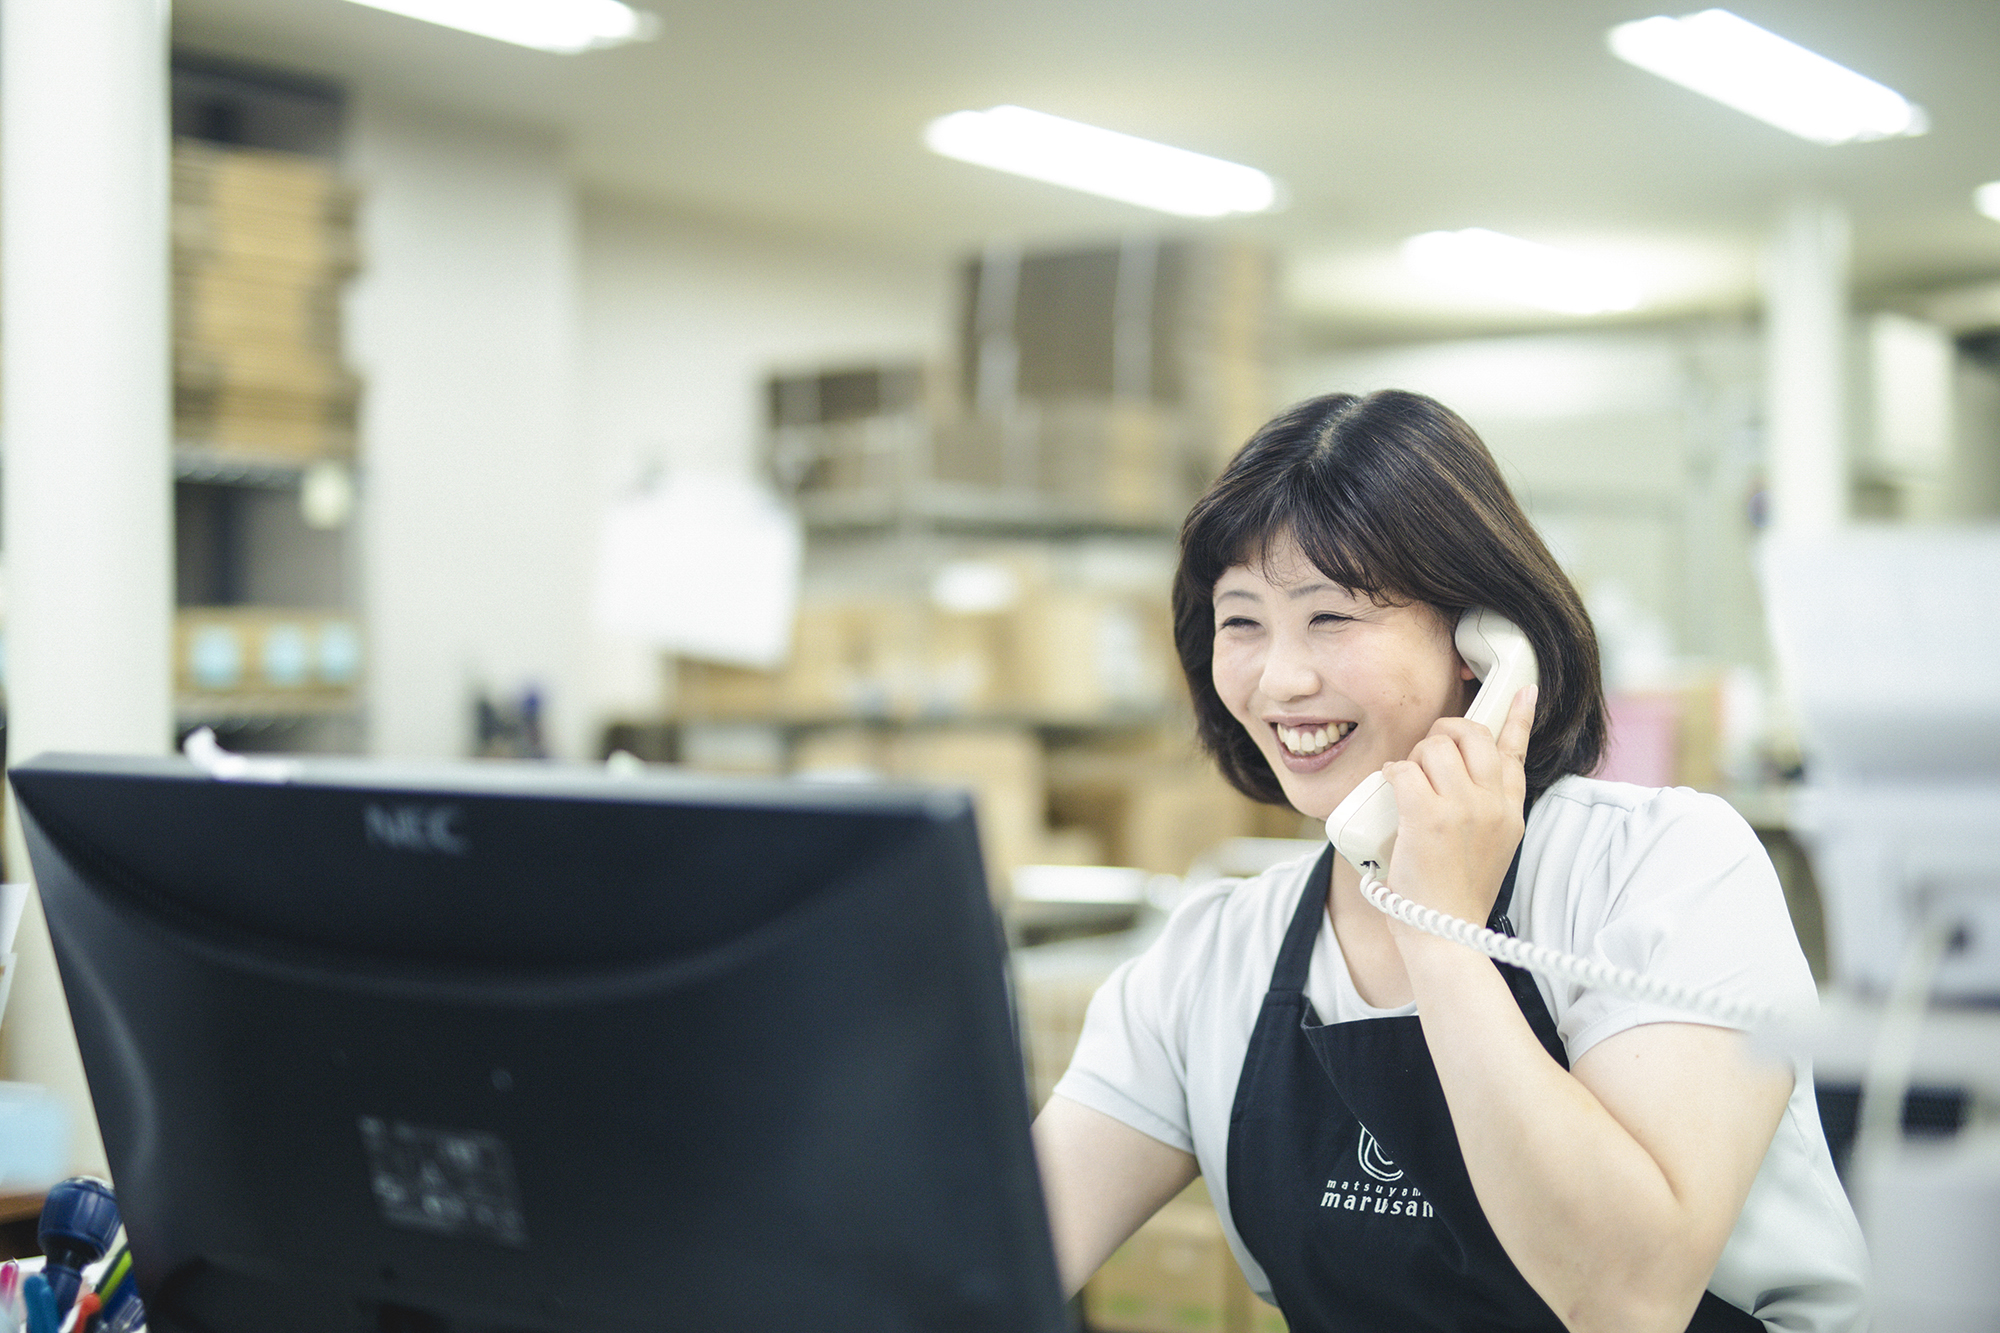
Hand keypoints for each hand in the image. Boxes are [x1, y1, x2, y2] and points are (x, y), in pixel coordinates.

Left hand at [1379, 684, 1535, 932]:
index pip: (1515, 751)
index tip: (1524, 690)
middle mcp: (1494, 804)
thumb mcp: (1490, 846)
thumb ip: (1485, 809)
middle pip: (1470, 735)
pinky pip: (1404, 769)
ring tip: (1408, 785)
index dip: (1517, 716)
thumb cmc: (1455, 893)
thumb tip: (1460, 775)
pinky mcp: (1430, 818)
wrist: (1445, 932)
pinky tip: (1390, 790)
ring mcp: (1465, 809)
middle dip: (1442, 734)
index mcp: (1511, 810)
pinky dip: (1391, 774)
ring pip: (1434, 748)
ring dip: (1413, 758)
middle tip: (1425, 755)